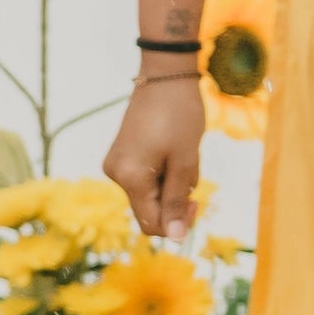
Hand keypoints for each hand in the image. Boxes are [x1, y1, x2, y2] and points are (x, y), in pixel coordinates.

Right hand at [103, 71, 207, 240]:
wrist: (164, 76)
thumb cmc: (179, 116)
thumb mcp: (185, 162)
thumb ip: (177, 201)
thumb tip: (177, 238)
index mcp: (130, 178)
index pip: (151, 223)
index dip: (177, 223)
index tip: (198, 202)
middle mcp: (115, 174)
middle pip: (148, 209)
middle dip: (174, 201)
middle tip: (194, 178)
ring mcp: (116, 163)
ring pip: (148, 194)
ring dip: (171, 185)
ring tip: (184, 157)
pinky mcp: (121, 154)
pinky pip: (143, 178)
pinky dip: (162, 174)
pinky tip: (173, 153)